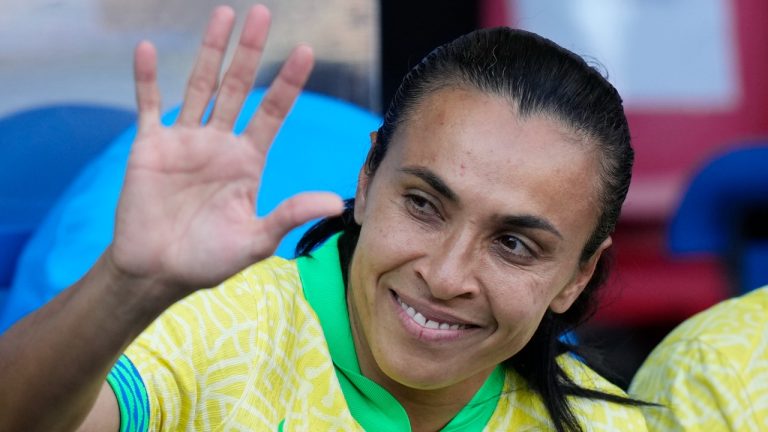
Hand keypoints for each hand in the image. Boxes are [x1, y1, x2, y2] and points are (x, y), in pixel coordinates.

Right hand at [109, 5, 342, 294]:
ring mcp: (185, 141)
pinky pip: (148, 105)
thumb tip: (334, 204)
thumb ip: (289, 215)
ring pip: (200, 86)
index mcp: (248, 161)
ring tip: (223, 15)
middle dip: (250, 52)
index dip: (288, 82)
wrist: (157, 272)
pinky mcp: (150, 147)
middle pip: (238, 87)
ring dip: (210, 51)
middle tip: (263, 14)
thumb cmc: (208, 260)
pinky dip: (147, 78)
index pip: (273, 112)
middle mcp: (220, 144)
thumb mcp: (255, 240)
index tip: (305, 51)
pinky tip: (149, 49)